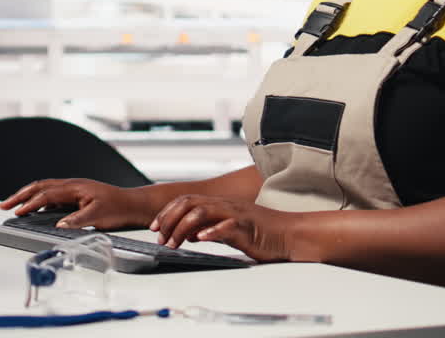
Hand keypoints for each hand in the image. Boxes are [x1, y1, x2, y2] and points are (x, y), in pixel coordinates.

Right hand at [0, 179, 153, 230]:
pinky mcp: (76, 194)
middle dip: (20, 195)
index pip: (46, 194)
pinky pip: (51, 193)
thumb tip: (60, 225)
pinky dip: (38, 199)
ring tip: (13, 204)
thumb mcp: (99, 215)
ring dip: (27, 195)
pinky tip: (35, 208)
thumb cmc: (119, 208)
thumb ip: (78, 220)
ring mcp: (73, 188)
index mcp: (75, 187)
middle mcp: (72, 185)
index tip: (16, 212)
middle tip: (3, 205)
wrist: (133, 204)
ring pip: (44, 188)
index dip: (29, 204)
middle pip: (39, 186)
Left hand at [151, 195, 297, 262]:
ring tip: (174, 243)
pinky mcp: (246, 226)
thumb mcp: (229, 229)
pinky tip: (200, 239)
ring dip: (183, 228)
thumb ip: (209, 229)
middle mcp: (225, 205)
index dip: (167, 213)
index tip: (154, 228)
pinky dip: (211, 231)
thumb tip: (188, 234)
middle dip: (169, 219)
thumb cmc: (262, 233)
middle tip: (159, 237)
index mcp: (219, 204)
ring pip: (202, 212)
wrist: (289, 234)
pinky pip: (226, 225)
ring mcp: (235, 214)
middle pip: (189, 203)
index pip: (186, 201)